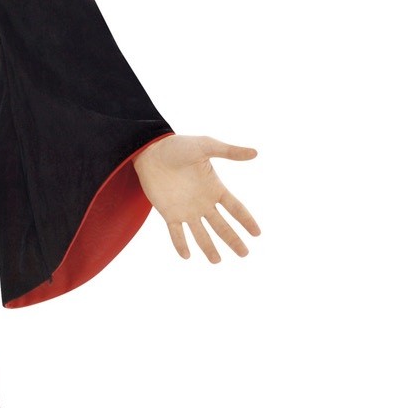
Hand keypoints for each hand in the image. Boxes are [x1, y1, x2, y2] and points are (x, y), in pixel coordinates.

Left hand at [132, 134, 260, 261]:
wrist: (151, 150)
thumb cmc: (178, 146)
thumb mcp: (206, 146)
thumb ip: (229, 152)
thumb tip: (255, 153)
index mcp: (215, 188)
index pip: (235, 208)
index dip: (246, 220)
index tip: (257, 234)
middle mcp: (203, 203)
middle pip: (221, 226)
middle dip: (232, 239)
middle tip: (244, 254)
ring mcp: (186, 210)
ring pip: (200, 233)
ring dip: (208, 247)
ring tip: (216, 261)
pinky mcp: (169, 213)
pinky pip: (176, 232)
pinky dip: (180, 243)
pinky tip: (186, 255)